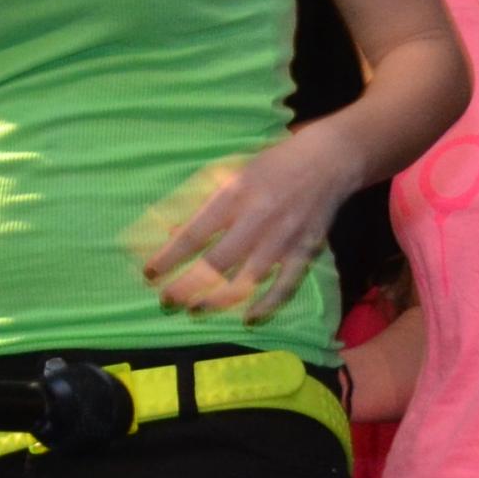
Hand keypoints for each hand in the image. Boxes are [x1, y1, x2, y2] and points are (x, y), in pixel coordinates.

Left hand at [134, 127, 364, 321]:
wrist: (327, 160)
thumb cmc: (272, 164)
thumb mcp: (232, 172)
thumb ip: (204, 200)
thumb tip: (171, 230)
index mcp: (235, 194)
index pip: (194, 233)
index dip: (170, 256)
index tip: (151, 273)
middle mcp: (258, 218)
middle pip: (216, 262)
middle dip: (188, 285)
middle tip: (168, 300)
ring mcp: (283, 238)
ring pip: (247, 279)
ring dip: (218, 299)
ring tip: (196, 310)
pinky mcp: (305, 251)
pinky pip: (285, 285)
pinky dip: (267, 305)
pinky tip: (248, 317)